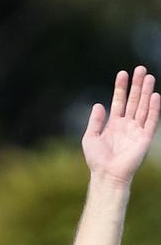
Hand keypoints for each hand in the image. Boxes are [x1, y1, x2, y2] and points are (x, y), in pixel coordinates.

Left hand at [82, 66, 159, 184]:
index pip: (119, 101)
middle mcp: (127, 125)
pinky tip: (155, 96)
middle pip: (133, 101)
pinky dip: (153, 109)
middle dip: (136, 85)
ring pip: (143, 107)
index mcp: (114, 124)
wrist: (107, 175)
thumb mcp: (90, 137)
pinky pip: (151, 121)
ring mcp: (136, 131)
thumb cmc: (97, 160)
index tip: (122, 73)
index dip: (121, 87)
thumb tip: (98, 104)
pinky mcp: (144, 138)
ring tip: (148, 77)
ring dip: (146, 92)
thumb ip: (95, 121)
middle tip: (140, 69)